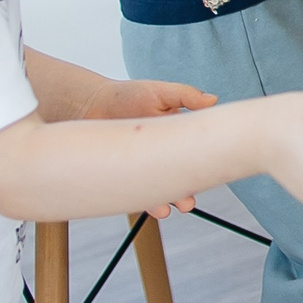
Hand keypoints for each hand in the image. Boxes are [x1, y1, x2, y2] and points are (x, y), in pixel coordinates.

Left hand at [79, 79, 215, 215]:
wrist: (89, 104)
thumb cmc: (124, 95)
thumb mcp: (159, 93)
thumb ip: (186, 96)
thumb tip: (213, 100)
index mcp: (176, 136)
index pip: (196, 155)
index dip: (203, 167)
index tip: (210, 177)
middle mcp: (163, 155)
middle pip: (179, 179)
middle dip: (186, 193)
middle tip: (187, 201)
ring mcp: (144, 167)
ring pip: (159, 191)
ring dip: (164, 202)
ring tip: (166, 209)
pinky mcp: (126, 176)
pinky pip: (137, 194)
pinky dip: (143, 203)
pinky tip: (149, 207)